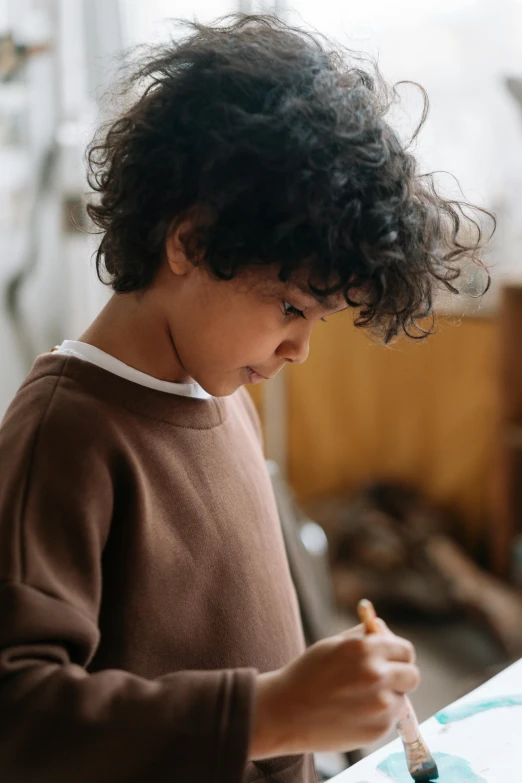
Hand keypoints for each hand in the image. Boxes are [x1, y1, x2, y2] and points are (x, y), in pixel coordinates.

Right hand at [249, 621, 418, 759]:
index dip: (397, 654)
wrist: (286, 711)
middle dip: (400, 675)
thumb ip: (364, 636)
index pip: (405, 650)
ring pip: (401, 699)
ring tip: (358, 697)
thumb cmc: (308, 673)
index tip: (391, 659)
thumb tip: (385, 630)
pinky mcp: (377, 730)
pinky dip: (377, 716)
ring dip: (388, 697)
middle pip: (412, 675)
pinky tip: (352, 712)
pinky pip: (389, 719)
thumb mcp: (334, 644)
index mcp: (367, 649)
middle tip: (382, 678)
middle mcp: (377, 675)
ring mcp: (380, 706)